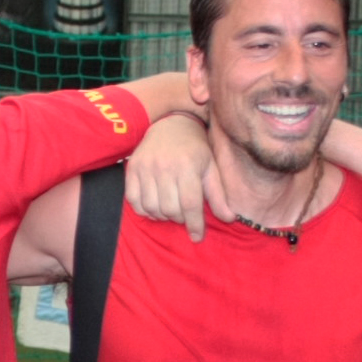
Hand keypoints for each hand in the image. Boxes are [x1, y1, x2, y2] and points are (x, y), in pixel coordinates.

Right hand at [124, 114, 217, 241]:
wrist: (171, 123)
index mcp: (188, 165)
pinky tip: (155, 206)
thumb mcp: (210, 168)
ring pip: (152, 208)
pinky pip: (134, 201)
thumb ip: (218, 195)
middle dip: (179, 219)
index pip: (190, 204)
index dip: (194, 224)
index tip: (197, 237)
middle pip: (170, 209)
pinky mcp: (132, 169)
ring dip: (162, 216)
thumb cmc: (195, 149)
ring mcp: (145, 168)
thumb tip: (230, 219)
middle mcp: (164, 166)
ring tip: (171, 209)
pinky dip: (145, 210)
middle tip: (184, 214)